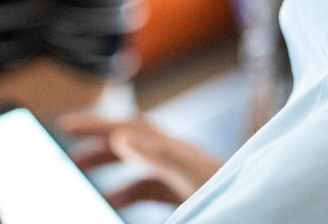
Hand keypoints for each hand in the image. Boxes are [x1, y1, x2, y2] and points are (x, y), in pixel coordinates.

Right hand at [62, 114, 224, 207]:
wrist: (262, 204)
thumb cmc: (229, 189)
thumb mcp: (189, 175)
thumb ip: (157, 156)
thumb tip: (122, 135)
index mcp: (173, 150)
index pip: (128, 129)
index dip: (95, 124)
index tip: (65, 125)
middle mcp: (176, 158)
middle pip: (129, 143)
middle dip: (96, 146)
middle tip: (65, 156)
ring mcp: (181, 175)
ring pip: (137, 167)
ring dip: (108, 171)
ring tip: (80, 182)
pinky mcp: (187, 192)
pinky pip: (149, 189)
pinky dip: (126, 193)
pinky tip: (112, 204)